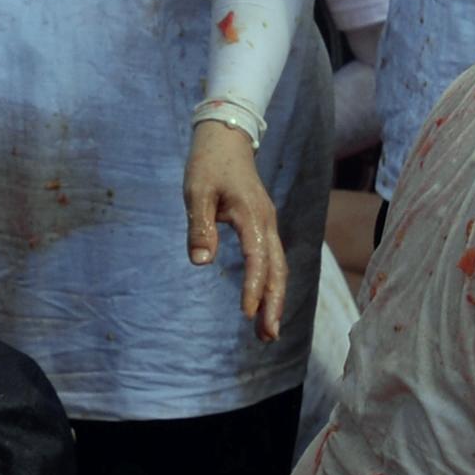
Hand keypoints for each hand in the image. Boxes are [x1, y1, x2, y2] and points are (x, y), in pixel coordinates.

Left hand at [185, 119, 288, 339]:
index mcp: (251, 215)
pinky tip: (263, 301)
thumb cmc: (208, 165)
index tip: (246, 314)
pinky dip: (270, 283)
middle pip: (277, 269)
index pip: (257, 258)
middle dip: (274, 303)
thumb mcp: (196, 192)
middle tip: (268, 336)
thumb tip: (200, 262)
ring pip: (278, 266)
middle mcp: (266, 222)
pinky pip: (272, 259)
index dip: (254, 287)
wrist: (226, 138)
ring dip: (275, 298)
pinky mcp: (262, 225)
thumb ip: (199, 227)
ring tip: (267, 331)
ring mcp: (267, 224)